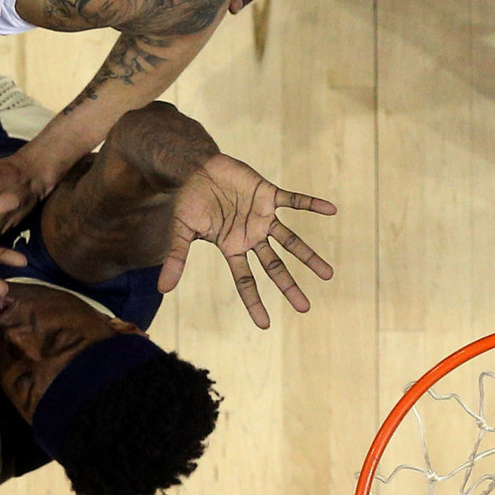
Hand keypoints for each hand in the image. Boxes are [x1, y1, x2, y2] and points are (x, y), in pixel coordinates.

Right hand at [160, 153, 336, 327]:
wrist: (197, 169)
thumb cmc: (189, 201)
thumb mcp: (181, 231)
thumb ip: (177, 258)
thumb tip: (163, 289)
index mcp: (232, 247)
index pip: (245, 281)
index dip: (254, 302)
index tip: (265, 325)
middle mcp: (251, 236)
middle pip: (274, 267)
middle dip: (289, 286)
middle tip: (305, 308)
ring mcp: (262, 216)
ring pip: (289, 240)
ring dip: (308, 255)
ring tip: (327, 274)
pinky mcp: (268, 194)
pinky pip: (294, 200)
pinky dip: (311, 204)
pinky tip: (331, 210)